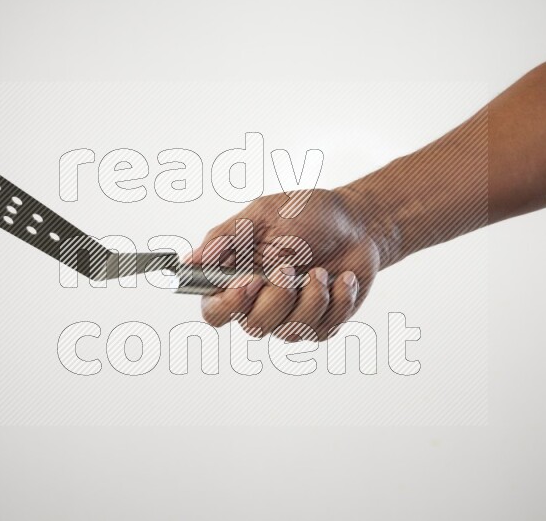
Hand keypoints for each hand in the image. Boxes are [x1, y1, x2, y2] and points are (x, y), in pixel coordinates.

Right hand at [189, 188, 381, 340]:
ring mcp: (290, 317)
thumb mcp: (261, 214)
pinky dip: (337, 301)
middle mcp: (259, 303)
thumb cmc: (304, 214)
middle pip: (254, 326)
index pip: (215, 311)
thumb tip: (190, 260)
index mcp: (236, 278)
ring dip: (311, 299)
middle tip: (291, 268)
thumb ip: (225, 238)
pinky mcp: (321, 324)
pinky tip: (342, 278)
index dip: (229, 304)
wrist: (355, 222)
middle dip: (277, 299)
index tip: (251, 280)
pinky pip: (323, 329)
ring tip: (323, 271)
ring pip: (290, 332)